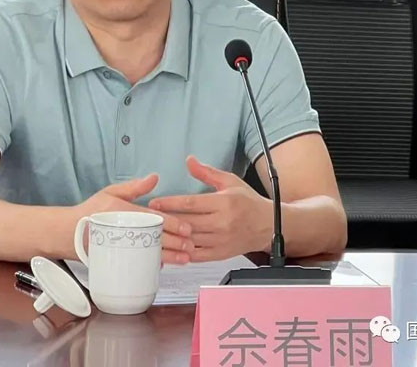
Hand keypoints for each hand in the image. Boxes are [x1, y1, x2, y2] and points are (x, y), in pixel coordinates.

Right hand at [75, 174, 193, 263]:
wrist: (68, 233)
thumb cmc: (90, 212)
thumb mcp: (110, 192)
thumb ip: (134, 187)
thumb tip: (154, 177)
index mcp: (124, 210)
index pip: (153, 218)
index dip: (172, 223)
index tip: (187, 228)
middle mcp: (124, 228)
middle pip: (155, 237)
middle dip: (176, 242)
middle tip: (190, 246)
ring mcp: (120, 245)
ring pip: (149, 253)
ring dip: (169, 257)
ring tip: (184, 259)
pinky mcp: (116, 257)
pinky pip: (137, 263)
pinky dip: (152, 265)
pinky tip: (165, 266)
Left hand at [148, 156, 272, 261]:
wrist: (269, 225)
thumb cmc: (248, 202)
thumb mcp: (230, 181)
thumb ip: (207, 173)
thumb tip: (189, 160)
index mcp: (224, 203)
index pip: (191, 203)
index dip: (170, 203)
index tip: (154, 202)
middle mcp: (222, 223)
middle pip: (187, 222)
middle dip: (166, 219)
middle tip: (147, 217)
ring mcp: (221, 240)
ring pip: (190, 240)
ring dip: (171, 236)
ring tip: (153, 231)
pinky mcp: (220, 254)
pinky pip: (196, 255)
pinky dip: (182, 252)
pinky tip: (170, 247)